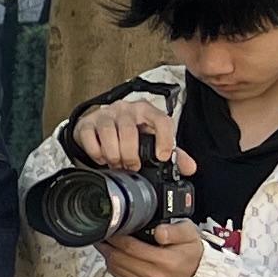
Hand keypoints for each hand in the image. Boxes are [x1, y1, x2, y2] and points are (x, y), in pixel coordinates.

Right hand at [74, 96, 191, 178]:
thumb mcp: (154, 140)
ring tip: (117, 164)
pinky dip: (96, 152)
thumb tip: (190, 167)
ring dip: (113, 155)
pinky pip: (90, 138)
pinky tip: (102, 158)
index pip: (161, 120)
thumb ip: (173, 154)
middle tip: (132, 167)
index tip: (161, 157)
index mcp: (147, 111)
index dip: (164, 139)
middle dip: (130, 155)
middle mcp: (126, 109)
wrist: (102, 125)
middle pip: (129, 131)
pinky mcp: (87, 122)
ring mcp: (105, 114)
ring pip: (109, 134)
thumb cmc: (132, 133)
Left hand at [101, 223, 203, 276]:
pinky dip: (113, 265)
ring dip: (107, 255)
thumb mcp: (190, 234)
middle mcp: (155, 275)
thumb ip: (175, 231)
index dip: (116, 237)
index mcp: (167, 261)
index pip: (131, 247)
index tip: (110, 227)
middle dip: (107, 245)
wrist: (196, 274)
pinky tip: (113, 255)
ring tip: (105, 242)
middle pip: (119, 259)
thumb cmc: (190, 252)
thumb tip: (159, 232)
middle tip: (102, 233)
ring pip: (116, 269)